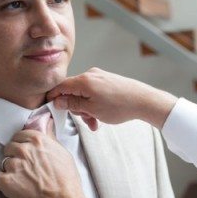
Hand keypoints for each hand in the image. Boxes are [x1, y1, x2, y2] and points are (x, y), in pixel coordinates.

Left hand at [0, 119, 86, 197]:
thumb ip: (50, 139)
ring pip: (4, 162)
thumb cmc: (66, 180)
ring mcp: (14, 165)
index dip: (22, 144)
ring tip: (21, 179)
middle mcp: (24, 150)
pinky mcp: (6, 181)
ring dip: (10, 169)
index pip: (20, 135)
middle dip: (15, 156)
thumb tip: (47, 125)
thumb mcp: (63, 153)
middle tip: (23, 166)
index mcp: (38, 140)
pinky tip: (8, 185)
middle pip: (9, 147)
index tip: (25, 151)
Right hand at [47, 68, 177, 130]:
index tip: (52, 108)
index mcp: (84, 80)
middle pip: (72, 91)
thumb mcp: (92, 109)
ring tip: (96, 122)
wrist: (144, 101)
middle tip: (86, 120)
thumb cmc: (120, 105)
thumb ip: (72, 104)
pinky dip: (94, 104)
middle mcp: (91, 75)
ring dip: (87, 109)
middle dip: (77, 108)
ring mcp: (100, 77)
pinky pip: (94, 93)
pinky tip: (101, 116)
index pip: (60, 86)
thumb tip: (58, 101)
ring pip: (84, 94)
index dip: (54, 98)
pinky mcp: (107, 81)